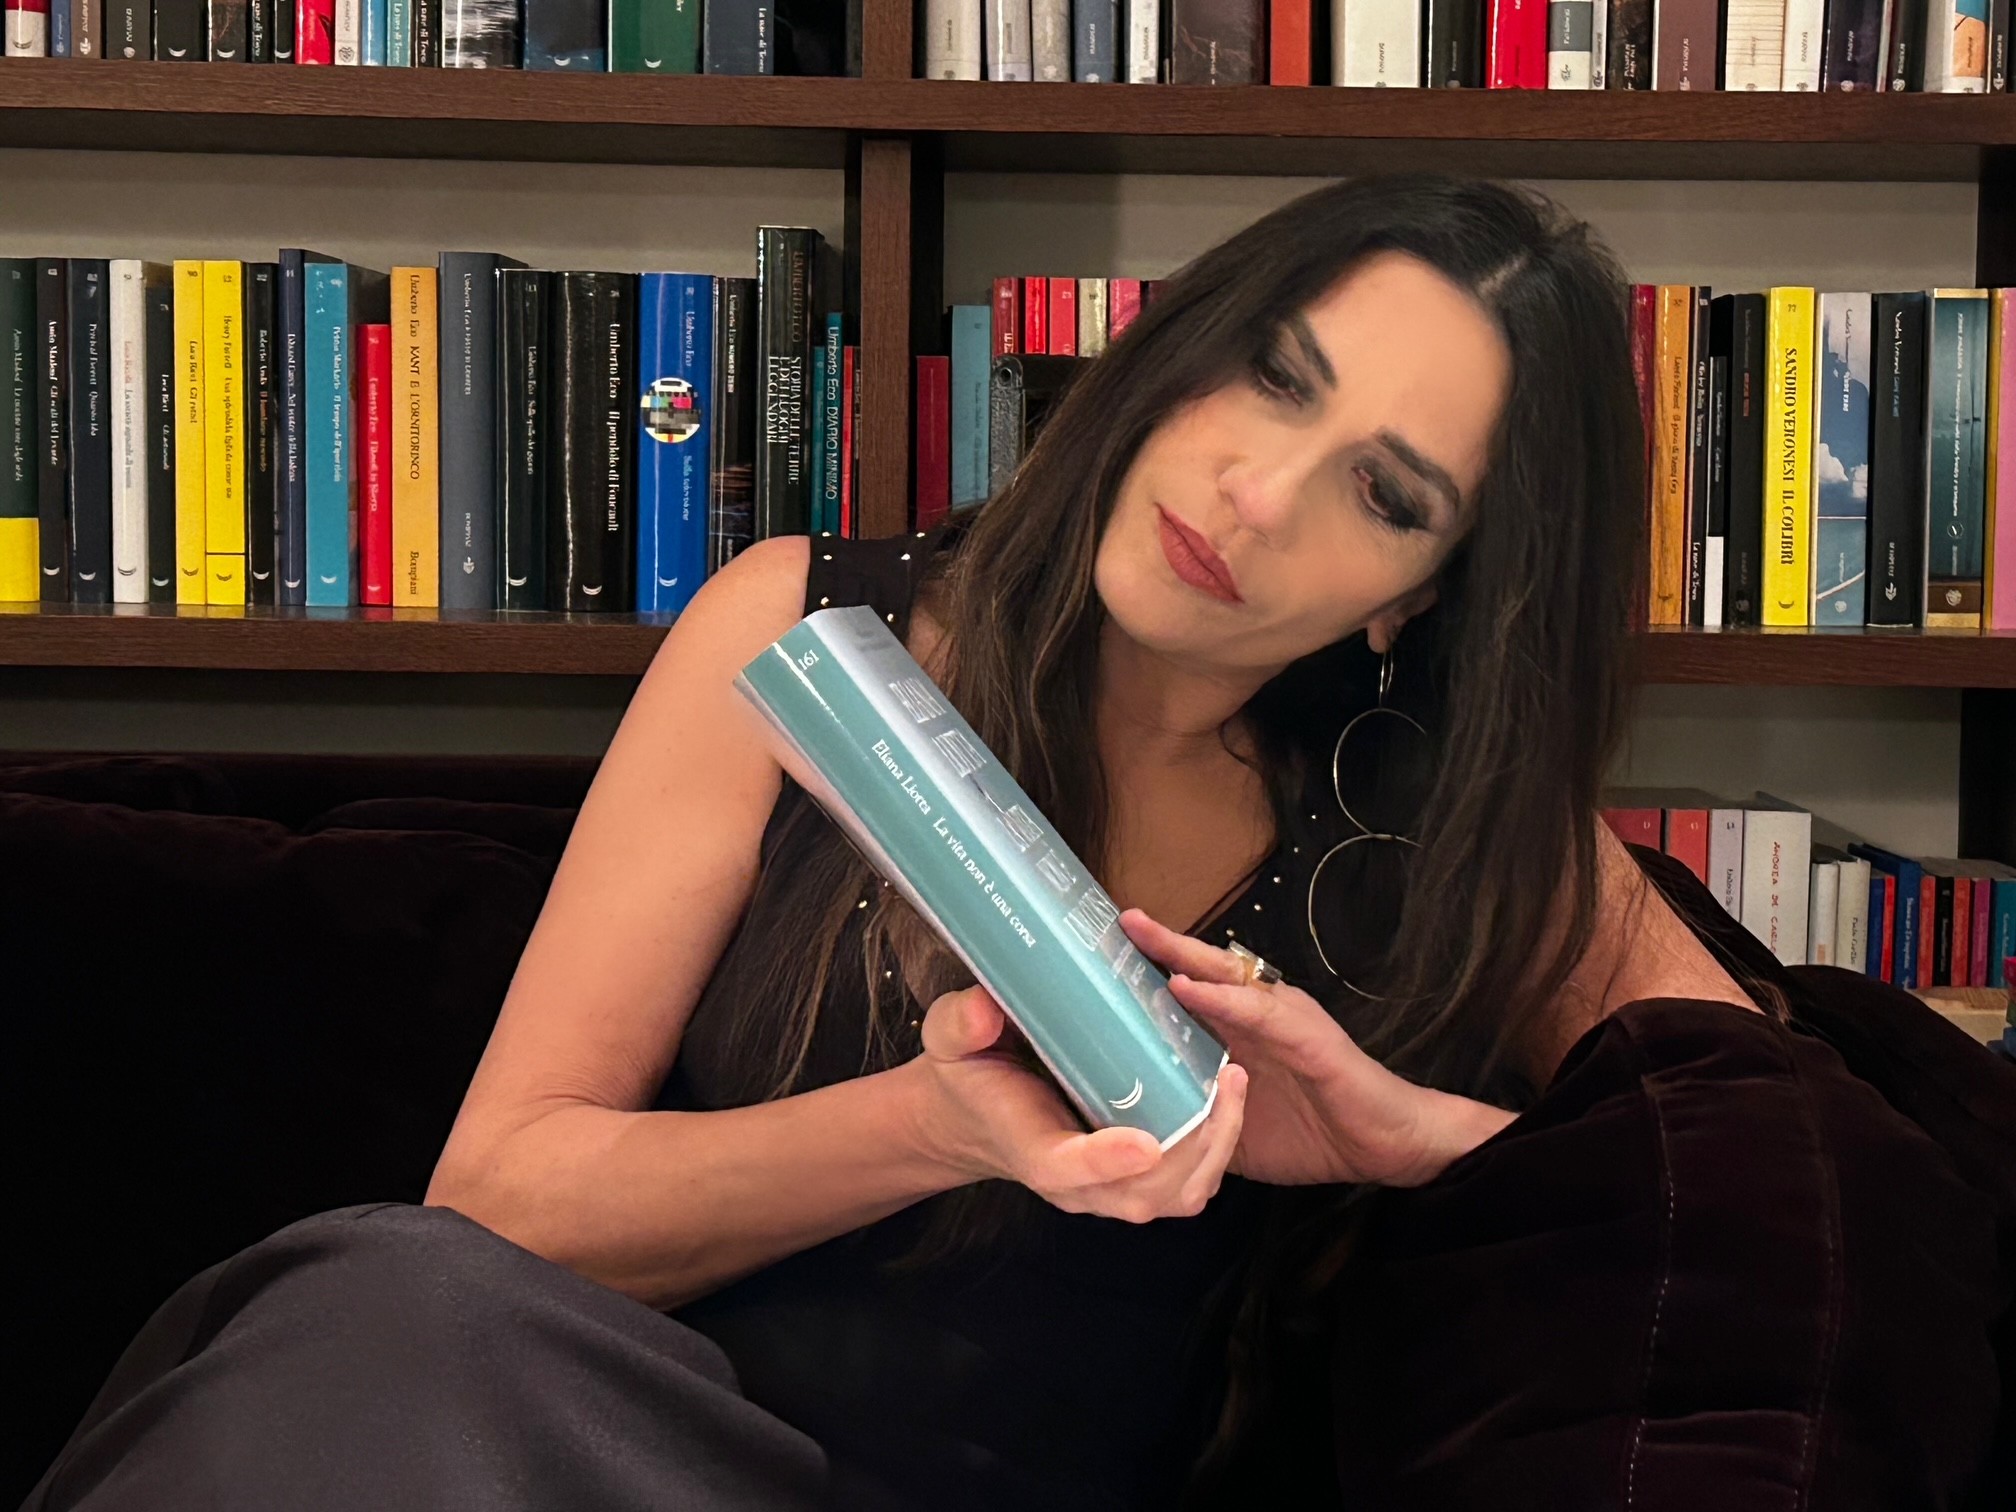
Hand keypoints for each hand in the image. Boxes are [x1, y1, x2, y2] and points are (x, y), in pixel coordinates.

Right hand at [911, 984, 1248, 1223]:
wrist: (976, 1114)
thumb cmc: (971, 1075)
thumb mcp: (950, 1041)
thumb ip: (962, 1025)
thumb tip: (985, 1008)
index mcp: (1030, 1149)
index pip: (1065, 1169)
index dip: (1104, 1161)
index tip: (1143, 1143)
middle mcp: (1076, 1182)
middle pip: (1144, 1194)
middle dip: (1194, 1147)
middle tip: (1223, 1083)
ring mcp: (1109, 1187)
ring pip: (1178, 1194)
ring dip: (1216, 1148)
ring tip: (1234, 1083)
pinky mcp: (1136, 1177)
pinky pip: (1189, 1182)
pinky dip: (1218, 1148)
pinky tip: (1228, 1094)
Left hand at [1119, 910, 1513, 1187]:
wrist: (1386, 1147)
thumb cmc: (1313, 1133)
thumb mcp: (1233, 1127)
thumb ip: (1193, 1114)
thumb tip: (1137, 1127)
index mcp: (1240, 1034)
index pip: (1189, 993)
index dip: (1149, 973)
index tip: (1101, 954)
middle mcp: (1259, 1015)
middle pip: (1200, 970)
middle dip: (1157, 945)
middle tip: (1115, 920)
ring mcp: (1284, 1019)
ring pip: (1224, 977)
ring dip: (1180, 956)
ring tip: (1139, 935)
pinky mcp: (1307, 1036)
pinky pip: (1258, 1012)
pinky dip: (1221, 998)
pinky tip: (1188, 987)